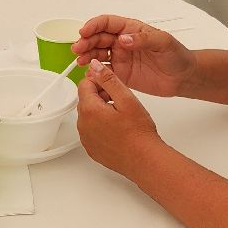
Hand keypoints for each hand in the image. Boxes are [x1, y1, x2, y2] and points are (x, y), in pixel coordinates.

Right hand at [71, 15, 194, 98]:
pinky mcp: (120, 73)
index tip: (85, 31)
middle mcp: (122, 41)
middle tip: (78, 48)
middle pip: (98, 37)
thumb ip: (143, 39)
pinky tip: (88, 72)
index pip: (107, 23)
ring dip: (87, 55)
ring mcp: (120, 57)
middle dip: (86, 41)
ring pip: (97, 53)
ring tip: (80, 60)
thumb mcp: (163, 43)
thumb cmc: (176, 55)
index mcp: (131, 29)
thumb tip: (124, 39)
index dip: (94, 25)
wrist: (183, 77)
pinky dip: (93, 70)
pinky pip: (103, 70)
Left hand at [75, 61, 163, 176]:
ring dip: (101, 112)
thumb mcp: (127, 99)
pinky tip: (118, 130)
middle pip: (86, 100)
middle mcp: (83, 125)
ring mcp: (86, 139)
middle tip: (121, 102)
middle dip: (100, 96)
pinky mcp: (92, 149)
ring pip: (89, 116)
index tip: (113, 88)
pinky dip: (101, 127)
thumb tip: (95, 66)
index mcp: (89, 110)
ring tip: (121, 117)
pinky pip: (92, 131)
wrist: (144, 160)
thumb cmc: (139, 133)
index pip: (84, 84)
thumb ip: (109, 79)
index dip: (100, 82)